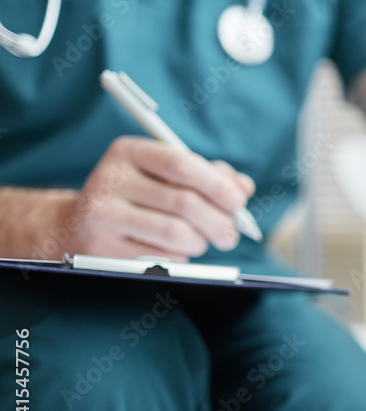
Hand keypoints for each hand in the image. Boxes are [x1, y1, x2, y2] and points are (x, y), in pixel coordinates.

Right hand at [54, 136, 254, 259]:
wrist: (77, 226)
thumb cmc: (137, 196)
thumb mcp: (165, 175)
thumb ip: (207, 176)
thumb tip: (243, 188)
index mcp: (128, 152)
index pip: (181, 165)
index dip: (217, 185)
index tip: (239, 202)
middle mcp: (110, 179)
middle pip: (184, 203)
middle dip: (219, 222)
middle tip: (231, 234)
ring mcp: (102, 215)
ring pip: (176, 234)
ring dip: (201, 242)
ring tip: (202, 241)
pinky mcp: (101, 249)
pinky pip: (161, 258)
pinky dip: (180, 258)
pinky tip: (174, 251)